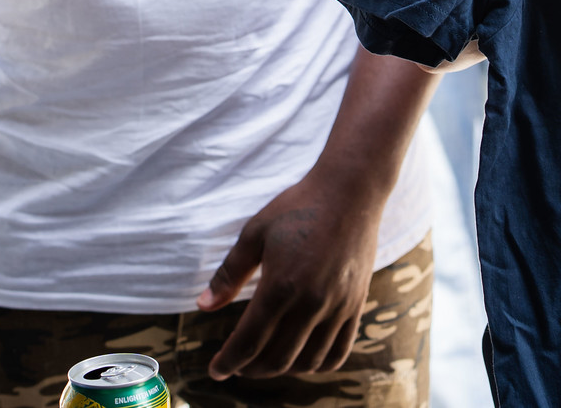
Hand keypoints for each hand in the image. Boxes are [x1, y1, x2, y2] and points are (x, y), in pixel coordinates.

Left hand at [197, 167, 385, 378]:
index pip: (250, 341)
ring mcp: (337, 306)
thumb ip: (229, 273)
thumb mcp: (255, 233)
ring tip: (266, 361)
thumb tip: (203, 305)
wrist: (350, 191)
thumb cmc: (298, 207)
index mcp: (281, 285)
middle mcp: (311, 303)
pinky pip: (339, 351)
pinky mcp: (356, 304)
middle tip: (237, 364)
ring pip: (308, 361)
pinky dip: (318, 364)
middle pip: (277, 359)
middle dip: (251, 369)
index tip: (216, 370)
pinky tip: (303, 359)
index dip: (229, 361)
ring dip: (282, 370)